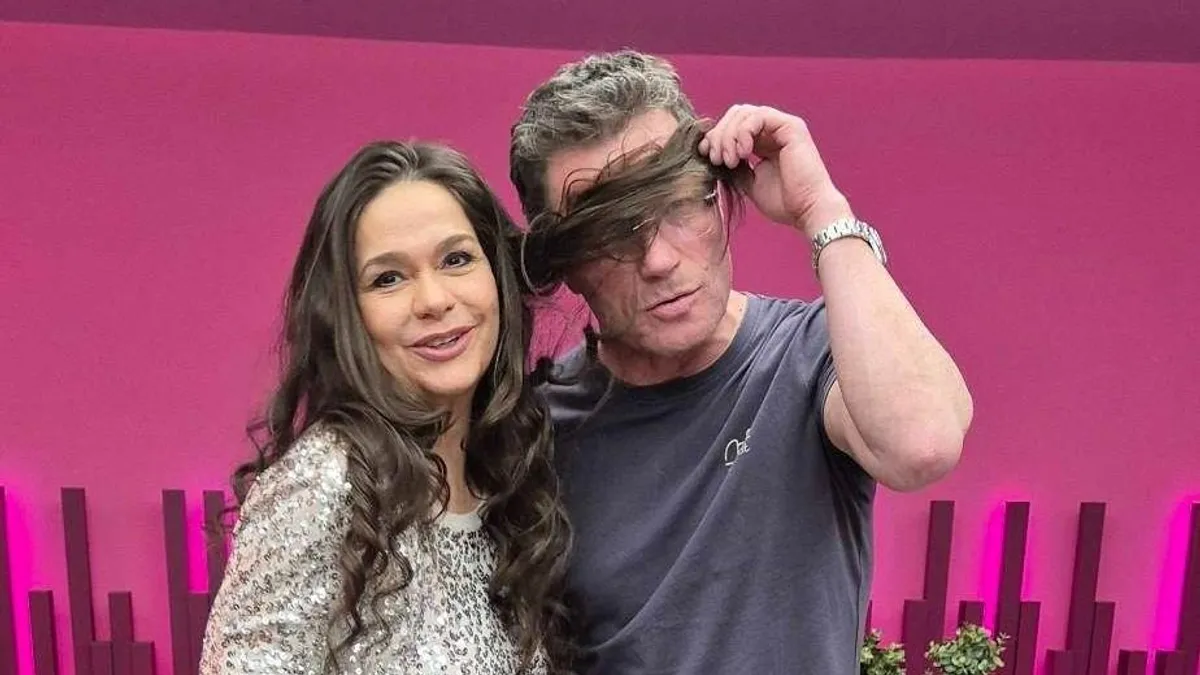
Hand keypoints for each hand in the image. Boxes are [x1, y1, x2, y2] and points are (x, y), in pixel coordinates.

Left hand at [699, 104, 851, 236]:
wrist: (808, 211)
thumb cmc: (784, 202)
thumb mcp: (749, 182)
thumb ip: (734, 166)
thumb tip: (713, 155)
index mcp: (763, 142)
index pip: (733, 126)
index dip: (715, 136)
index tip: (705, 155)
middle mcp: (773, 130)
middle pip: (736, 114)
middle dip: (719, 135)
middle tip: (716, 159)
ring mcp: (783, 126)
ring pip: (744, 113)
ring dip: (729, 135)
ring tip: (729, 160)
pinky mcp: (791, 126)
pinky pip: (759, 116)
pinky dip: (744, 132)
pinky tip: (743, 153)